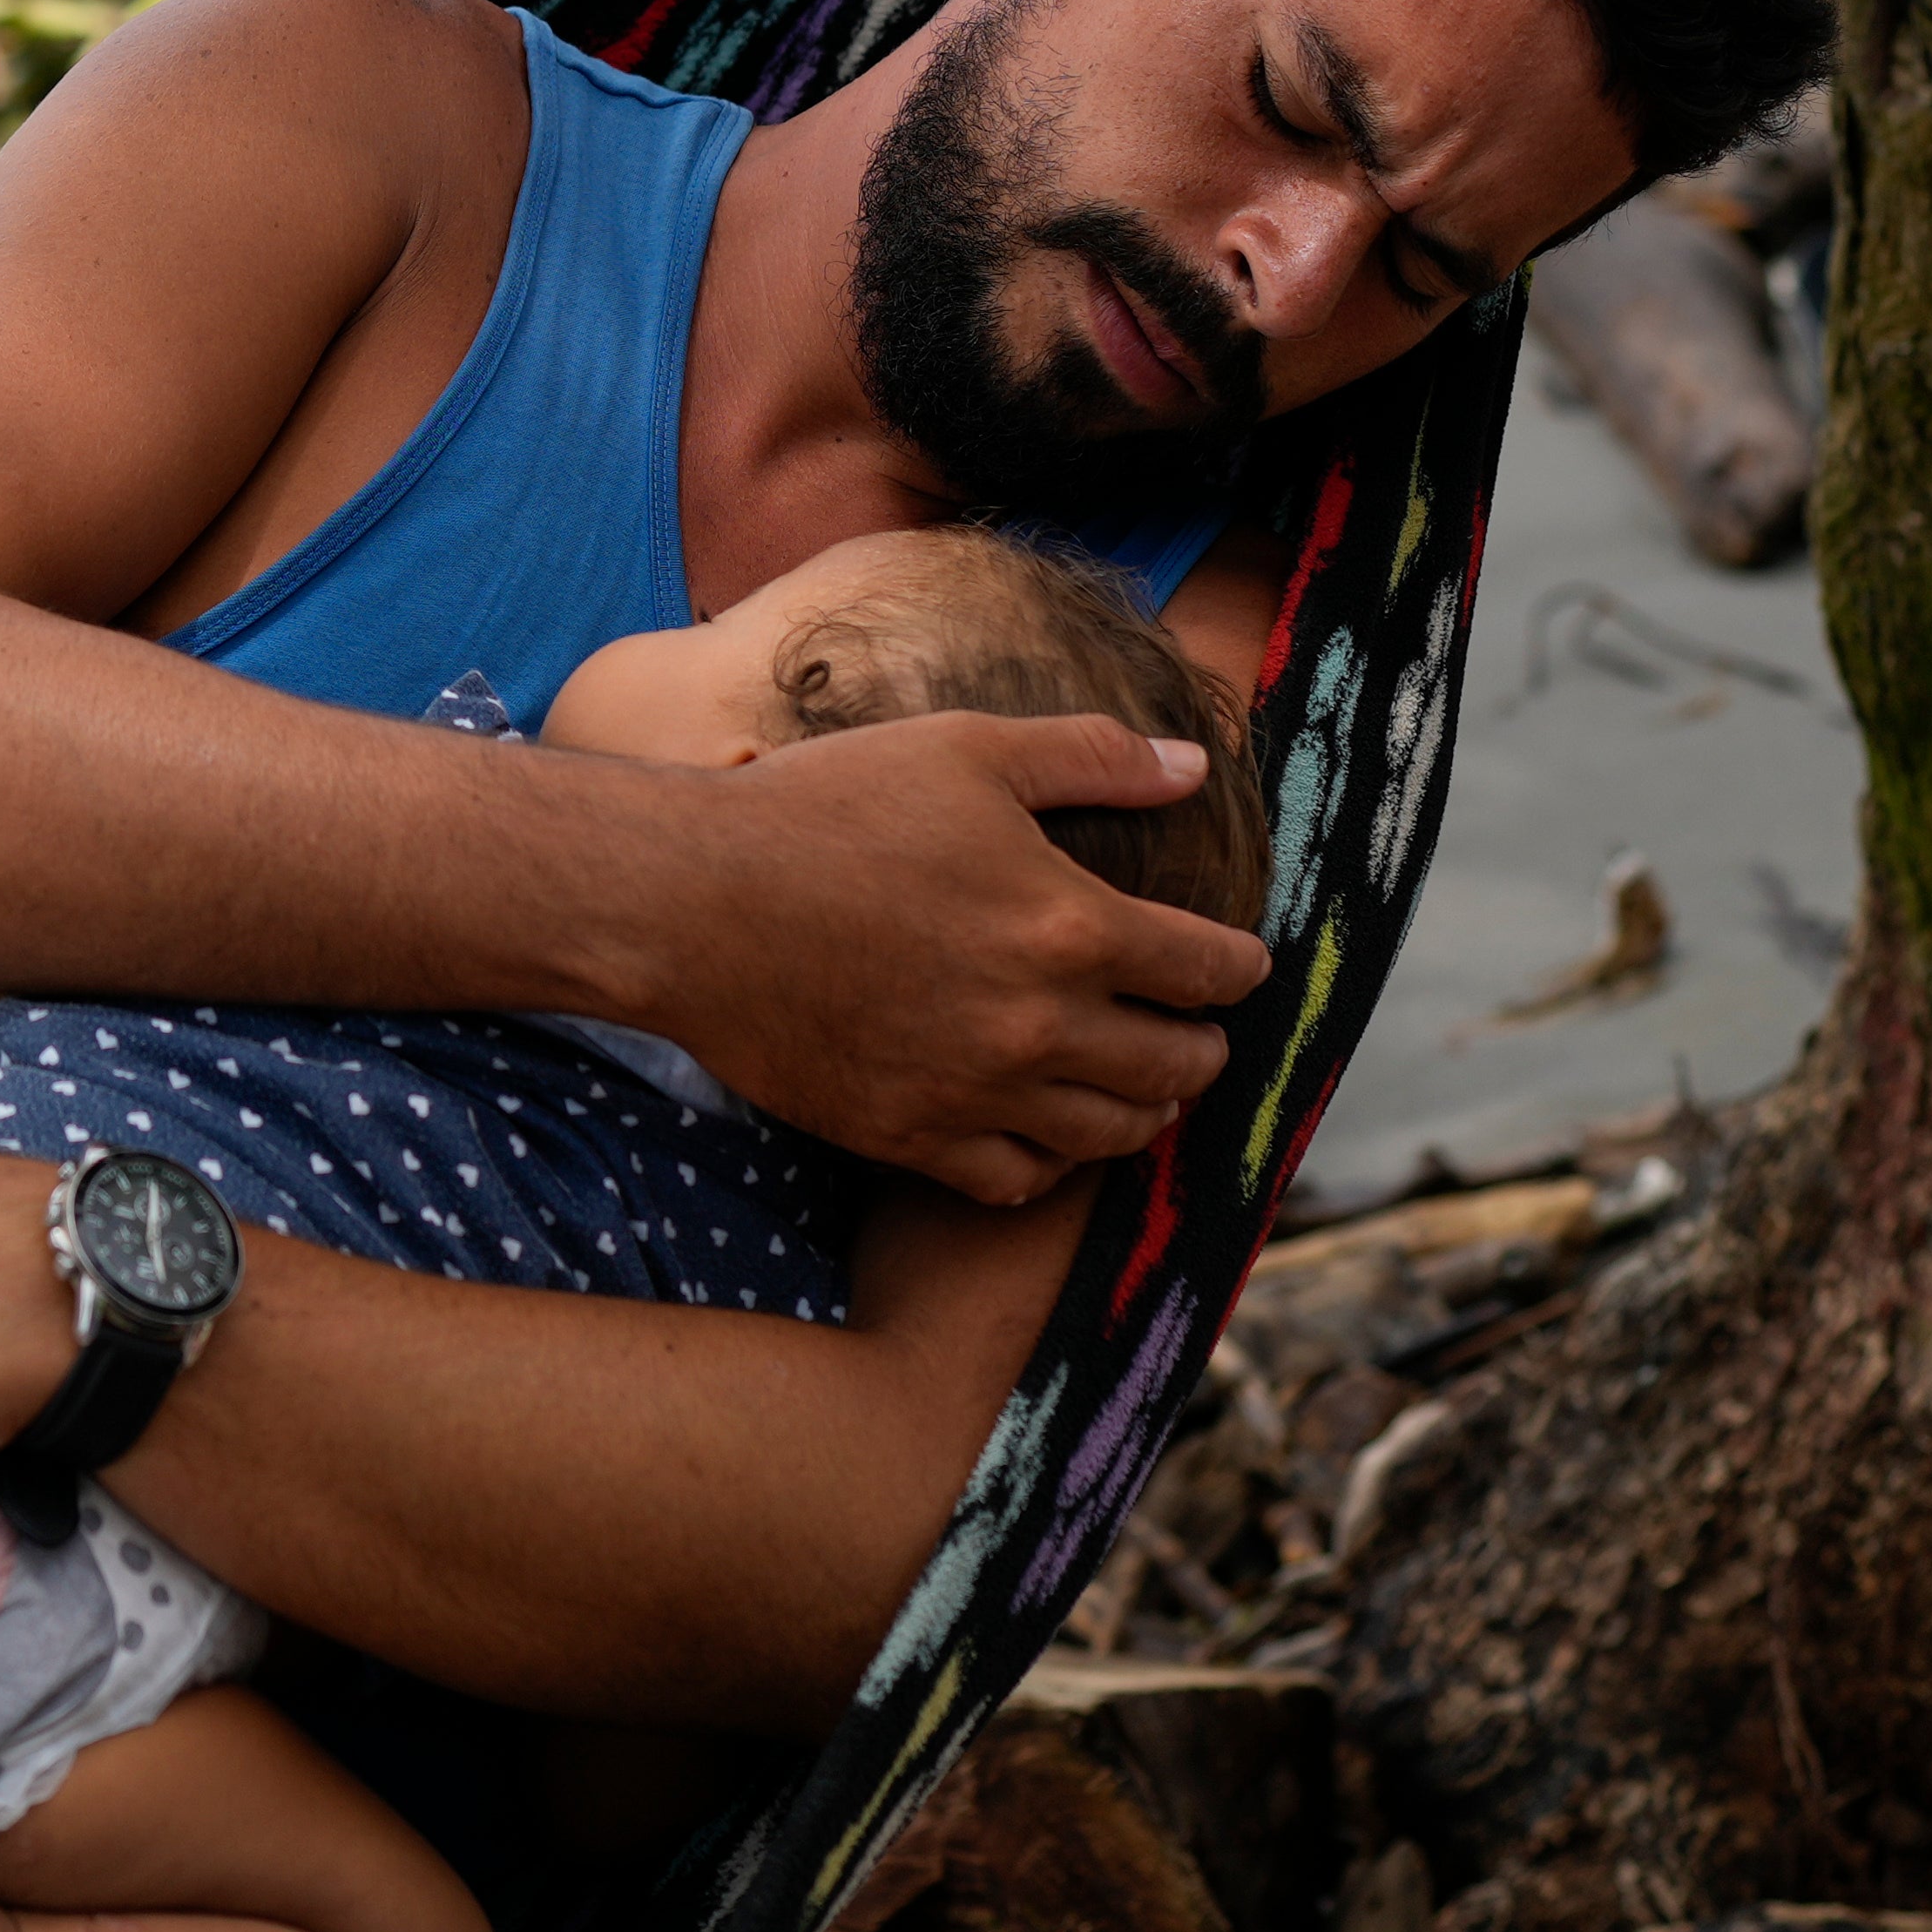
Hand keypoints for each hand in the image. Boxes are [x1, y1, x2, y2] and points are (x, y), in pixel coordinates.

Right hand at [630, 715, 1266, 1202]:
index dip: (1239, 964)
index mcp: (1072, 926)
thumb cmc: (824, 809)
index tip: (1239, 961)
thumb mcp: (965, 750)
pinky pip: (1018, 1180)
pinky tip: (1045, 1132)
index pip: (1209, 969)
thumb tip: (1192, 768)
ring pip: (1110, 1135)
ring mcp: (977, 1094)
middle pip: (1176, 1066)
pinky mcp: (912, 1136)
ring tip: (1142, 1088)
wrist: (692, 904)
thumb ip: (1089, 757)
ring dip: (1143, 1110)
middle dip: (1202, 1047)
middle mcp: (1041, 1027)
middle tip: (1197, 1031)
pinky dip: (1050, 1162)